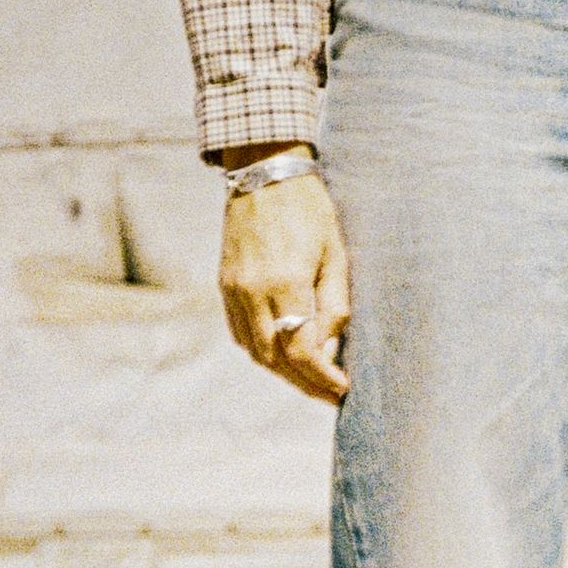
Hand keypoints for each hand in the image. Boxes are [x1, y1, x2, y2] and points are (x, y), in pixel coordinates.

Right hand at [218, 150, 349, 401]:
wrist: (264, 173)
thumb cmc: (310, 209)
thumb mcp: (335, 253)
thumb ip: (334, 304)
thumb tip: (329, 349)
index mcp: (285, 283)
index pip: (301, 351)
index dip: (322, 378)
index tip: (343, 389)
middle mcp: (252, 292)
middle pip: (275, 360)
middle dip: (305, 383)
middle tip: (330, 394)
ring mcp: (233, 290)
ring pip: (254, 351)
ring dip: (282, 372)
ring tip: (311, 380)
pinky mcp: (224, 285)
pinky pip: (239, 333)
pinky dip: (261, 352)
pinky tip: (282, 356)